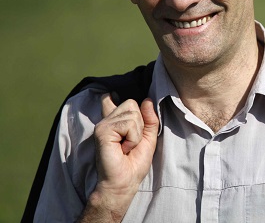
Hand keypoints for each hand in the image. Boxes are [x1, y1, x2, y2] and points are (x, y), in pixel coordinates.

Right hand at [79, 94, 158, 221]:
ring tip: (127, 147)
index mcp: (115, 122)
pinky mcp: (102, 131)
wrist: (124, 182)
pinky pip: (129, 123)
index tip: (110, 94)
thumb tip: (147, 100)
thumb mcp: (148, 138)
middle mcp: (107, 120)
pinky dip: (132, 137)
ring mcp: (103, 124)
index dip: (112, 97)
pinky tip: (123, 148)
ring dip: (137, 133)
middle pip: (132, 103)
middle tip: (131, 142)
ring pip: (133, 113)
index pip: (110, 100)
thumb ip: (150, 119)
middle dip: (139, 124)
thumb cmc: (134, 163)